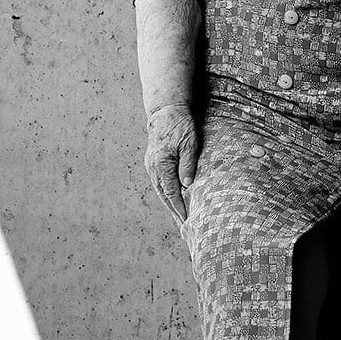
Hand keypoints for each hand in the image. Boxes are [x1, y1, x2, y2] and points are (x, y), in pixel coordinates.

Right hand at [144, 104, 197, 222]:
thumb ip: (188, 164)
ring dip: (170, 206)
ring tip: (180, 220)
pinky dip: (167, 195)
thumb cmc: (180, 125)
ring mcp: (151, 166)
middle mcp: (153, 167)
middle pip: (164, 196)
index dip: (179, 208)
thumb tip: (187, 185)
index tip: (187, 220)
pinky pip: (160, 184)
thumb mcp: (189, 143)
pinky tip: (174, 202)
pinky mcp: (153, 163)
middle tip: (184, 228)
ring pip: (161, 191)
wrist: (166, 111)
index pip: (171, 192)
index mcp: (161, 164)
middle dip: (174, 212)